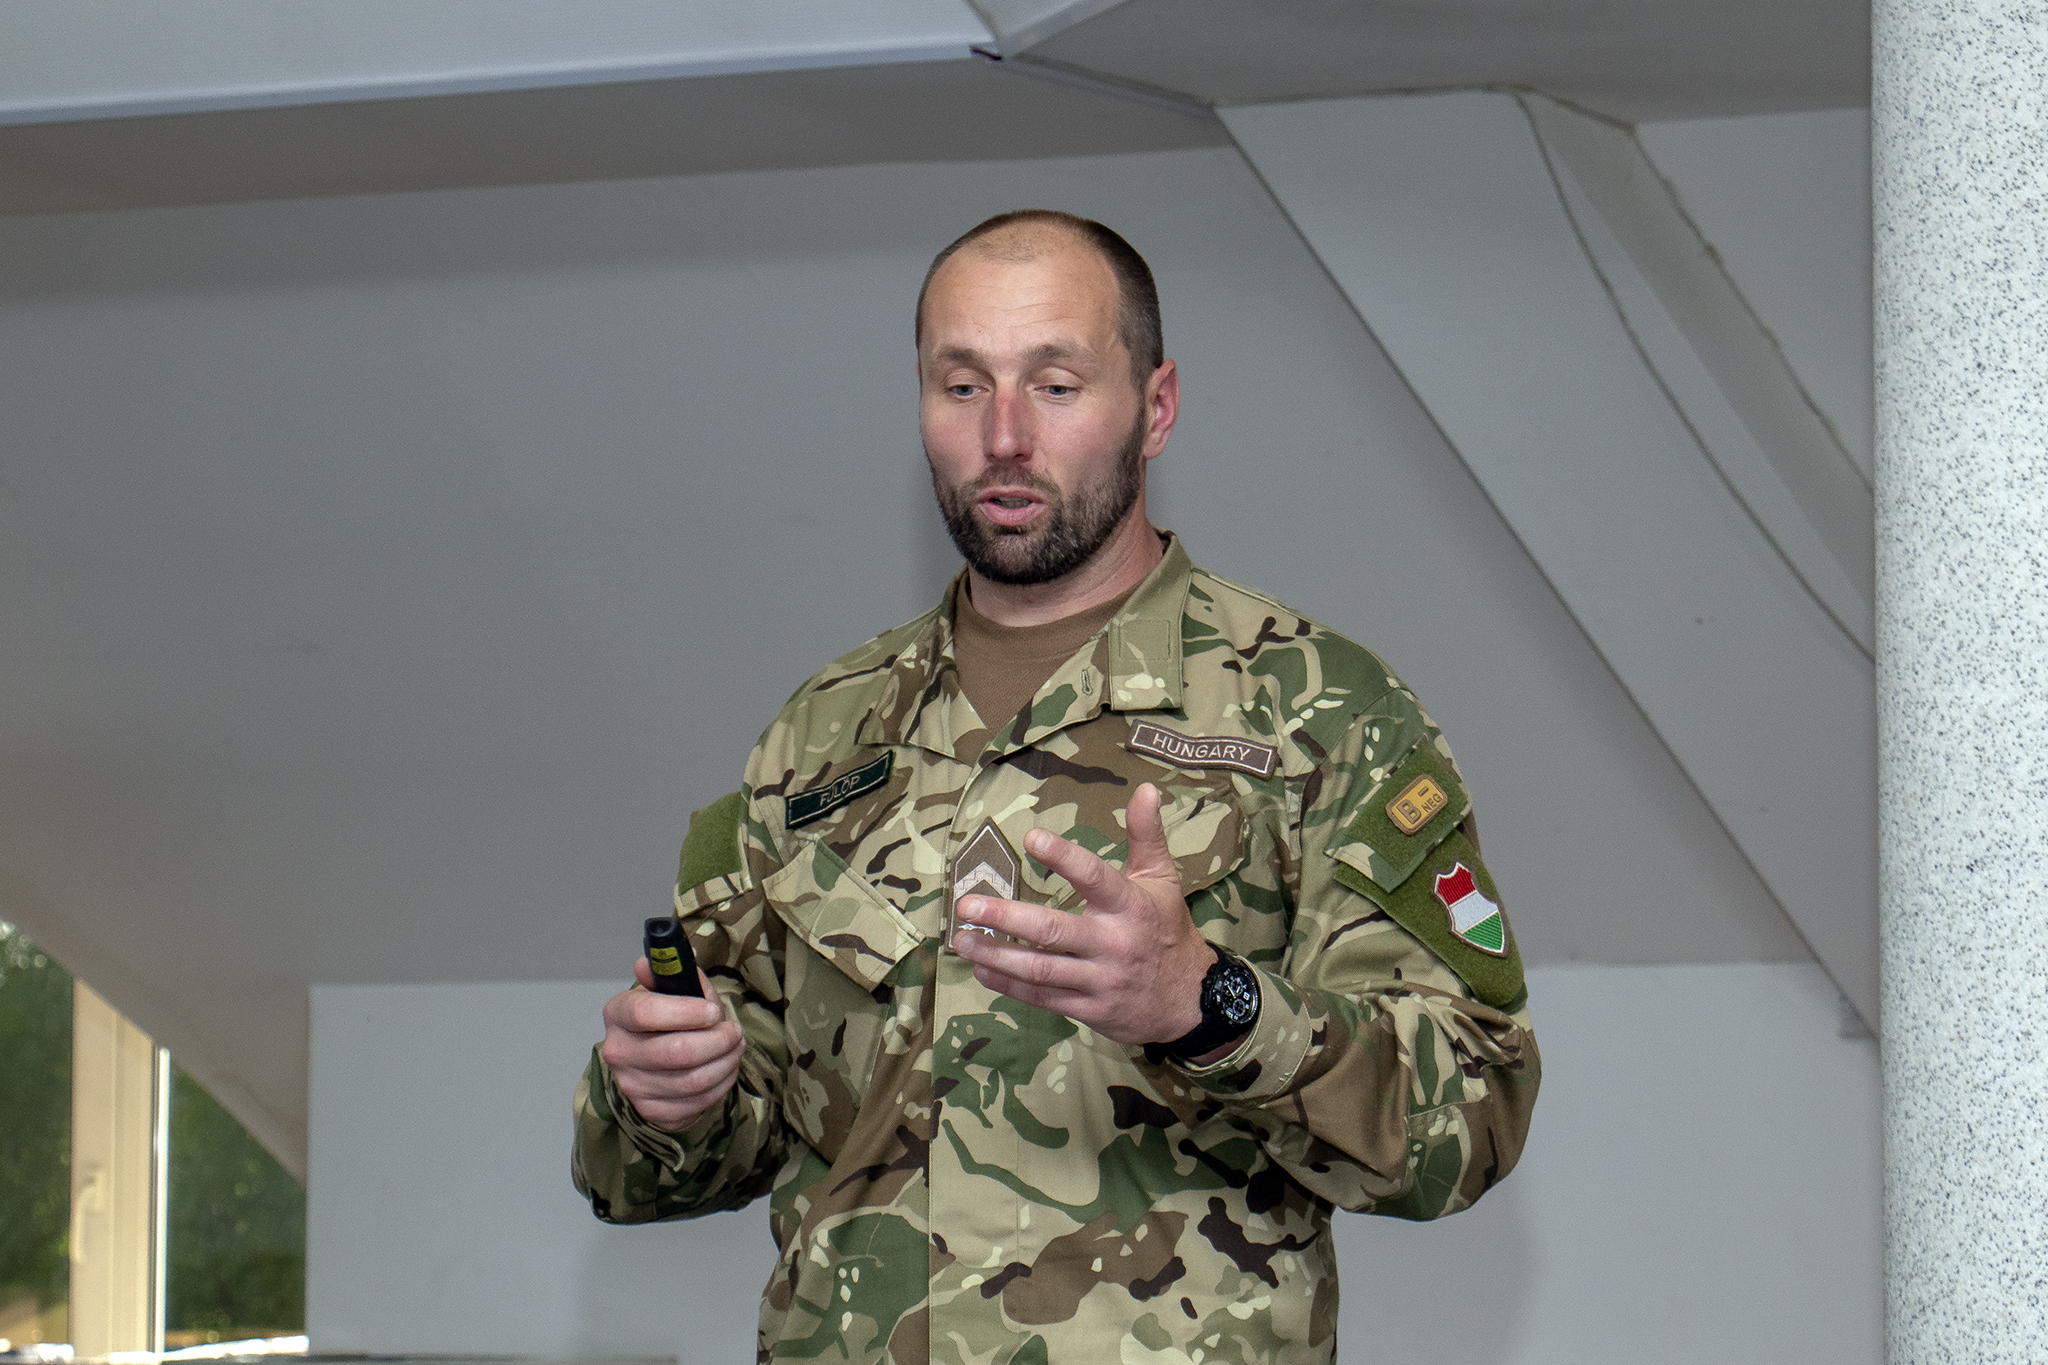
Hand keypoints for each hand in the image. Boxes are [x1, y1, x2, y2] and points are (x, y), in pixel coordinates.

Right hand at [598, 957, 741, 1130]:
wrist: (653, 1060)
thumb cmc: (666, 1017)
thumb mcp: (670, 988)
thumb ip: (672, 973)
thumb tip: (655, 962)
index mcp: (617, 1014)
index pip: (646, 1013)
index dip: (687, 1011)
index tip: (714, 1010)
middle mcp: (618, 1052)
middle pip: (677, 1052)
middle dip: (718, 1040)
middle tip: (735, 1030)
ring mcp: (632, 1086)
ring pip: (693, 1080)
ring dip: (726, 1062)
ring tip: (735, 1046)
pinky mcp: (652, 1111)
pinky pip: (696, 1102)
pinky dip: (721, 1084)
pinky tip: (726, 1068)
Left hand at [951, 782, 1217, 1047]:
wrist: (1191, 1000)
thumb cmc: (1167, 929)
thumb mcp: (1162, 879)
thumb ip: (1147, 834)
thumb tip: (1146, 789)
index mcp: (1130, 906)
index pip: (1095, 877)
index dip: (1064, 858)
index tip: (1030, 839)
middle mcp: (1112, 942)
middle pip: (1053, 929)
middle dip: (1007, 916)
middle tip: (968, 904)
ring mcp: (1099, 979)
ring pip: (1041, 968)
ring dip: (997, 954)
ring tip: (962, 939)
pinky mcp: (1089, 1008)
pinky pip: (1043, 997)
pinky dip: (1009, 985)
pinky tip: (981, 969)